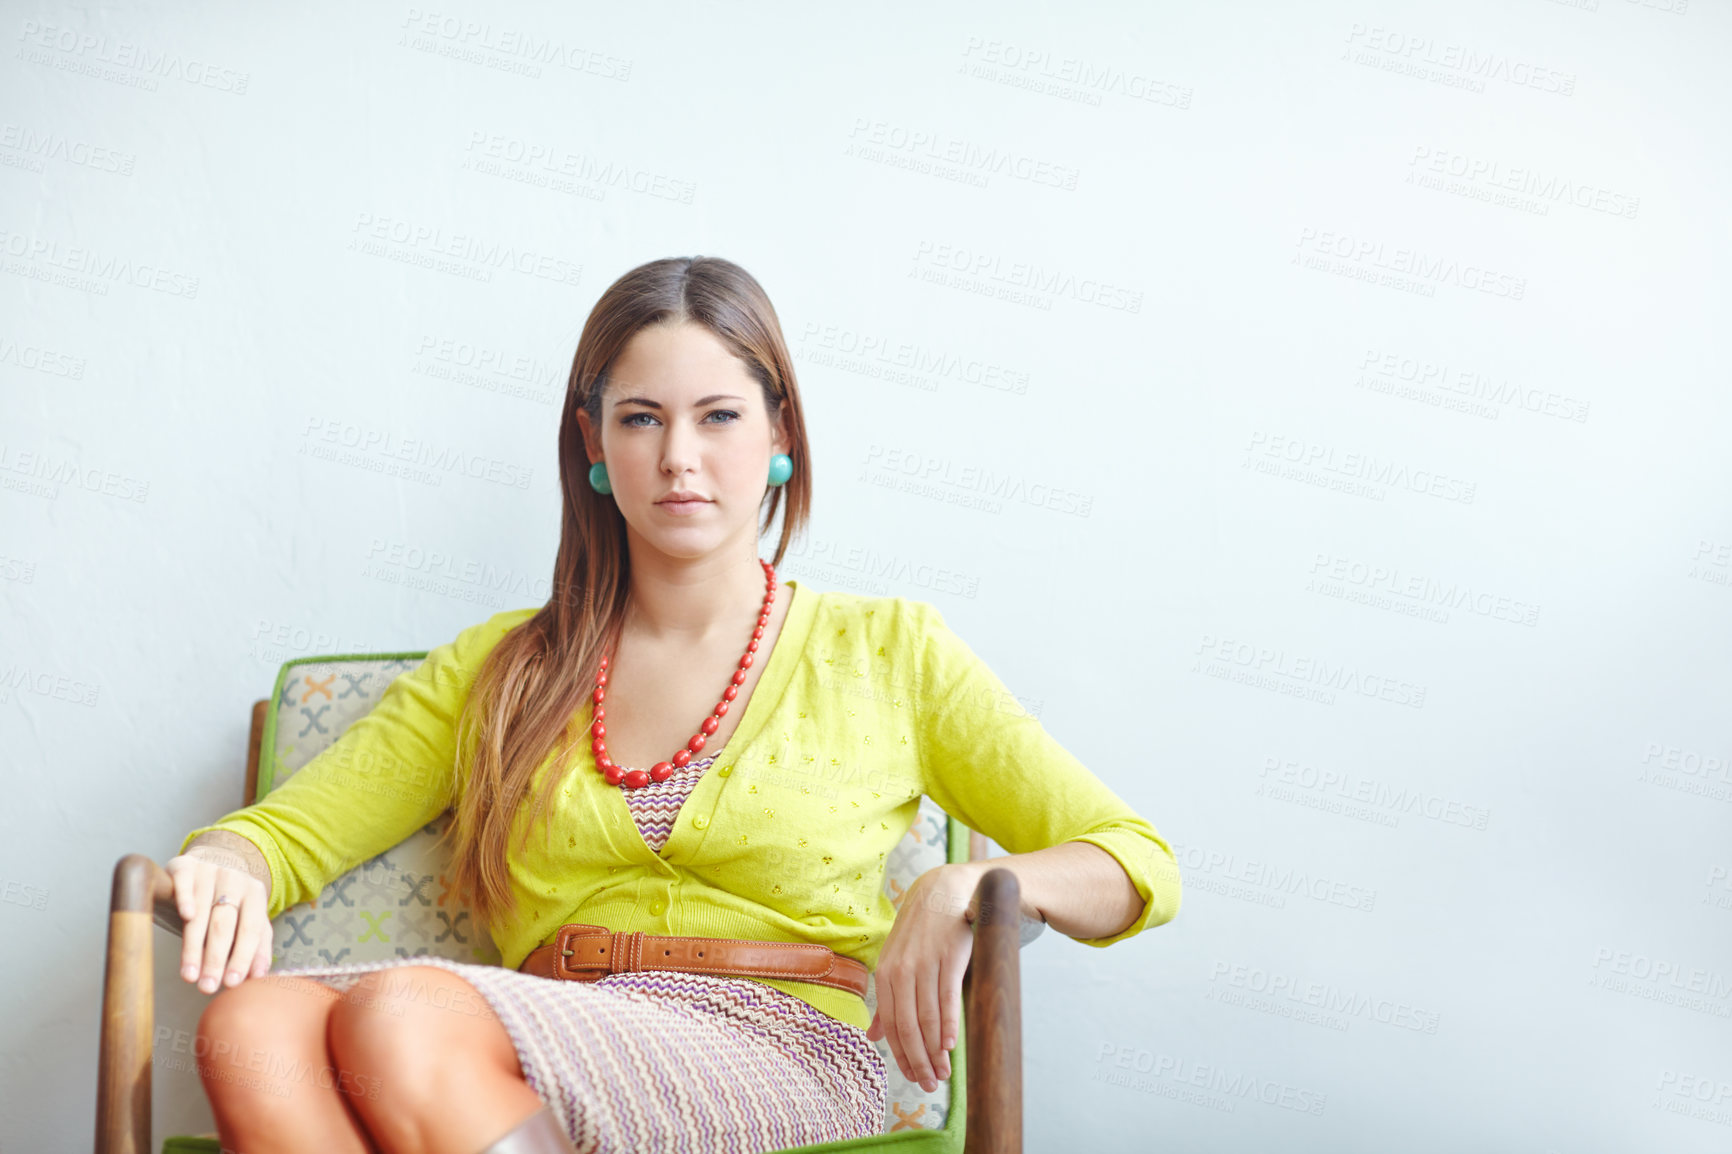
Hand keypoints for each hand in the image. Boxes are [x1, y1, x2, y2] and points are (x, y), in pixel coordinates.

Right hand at [163, 847, 272, 993]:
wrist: (214, 858)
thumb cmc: (232, 899)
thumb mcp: (249, 918)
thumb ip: (257, 944)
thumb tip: (258, 975)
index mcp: (255, 894)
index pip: (250, 929)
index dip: (242, 957)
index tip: (232, 984)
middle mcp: (235, 880)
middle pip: (224, 924)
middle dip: (216, 958)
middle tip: (207, 987)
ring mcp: (210, 870)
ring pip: (201, 912)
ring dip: (194, 946)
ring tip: (189, 975)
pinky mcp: (185, 865)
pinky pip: (184, 881)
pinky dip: (186, 897)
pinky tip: (186, 915)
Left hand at [865, 863, 979, 1091]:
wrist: (945, 891)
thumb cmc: (920, 933)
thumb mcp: (897, 963)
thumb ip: (888, 1001)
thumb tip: (873, 1036)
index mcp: (885, 974)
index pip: (890, 1024)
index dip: (902, 1055)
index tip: (914, 1078)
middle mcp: (901, 970)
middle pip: (908, 1026)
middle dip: (918, 1060)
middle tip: (930, 1084)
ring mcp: (925, 963)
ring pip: (927, 1017)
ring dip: (935, 1050)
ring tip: (943, 1073)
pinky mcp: (949, 957)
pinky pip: (947, 998)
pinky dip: (948, 1024)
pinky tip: (950, 1045)